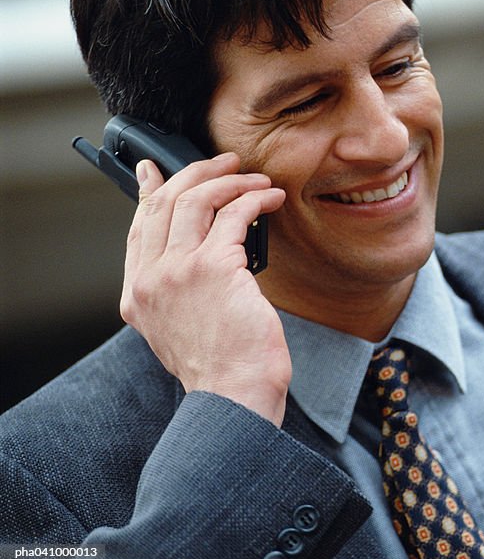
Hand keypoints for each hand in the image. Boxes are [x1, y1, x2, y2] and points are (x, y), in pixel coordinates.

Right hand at [120, 153, 289, 425]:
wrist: (234, 396)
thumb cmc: (222, 368)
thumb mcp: (182, 329)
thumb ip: (179, 291)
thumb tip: (201, 251)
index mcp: (137, 296)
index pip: (138, 227)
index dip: (150, 191)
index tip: (157, 168)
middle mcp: (150, 280)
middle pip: (165, 203)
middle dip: (198, 173)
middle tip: (226, 161)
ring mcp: (177, 272)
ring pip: (197, 200)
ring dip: (232, 181)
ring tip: (257, 180)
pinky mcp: (214, 268)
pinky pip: (234, 215)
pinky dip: (255, 200)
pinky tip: (271, 200)